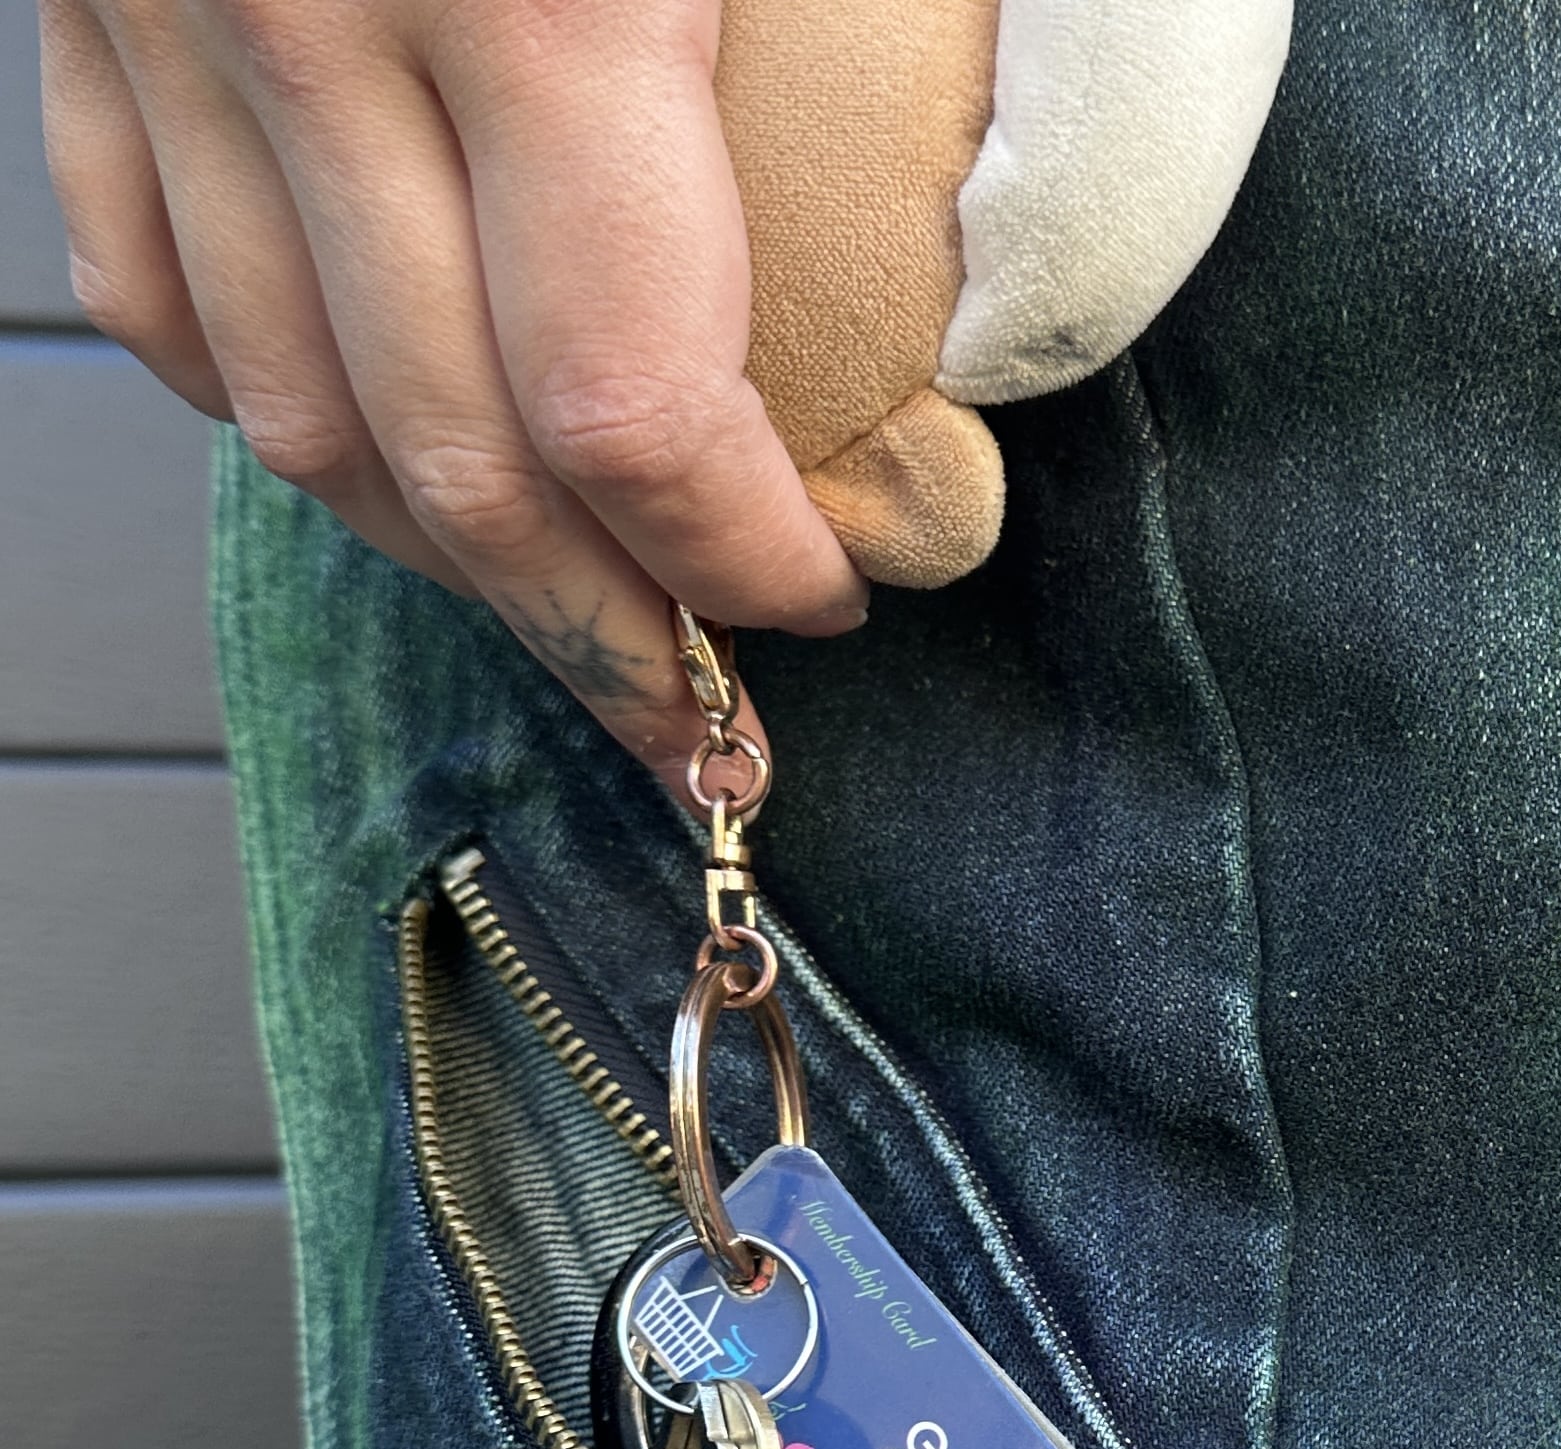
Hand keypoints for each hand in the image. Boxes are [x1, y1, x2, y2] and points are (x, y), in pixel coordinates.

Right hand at [38, 0, 867, 790]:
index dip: (737, 558)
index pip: (630, 415)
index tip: (818, 598)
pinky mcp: (85, 5)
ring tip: (575, 613)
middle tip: (710, 724)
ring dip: (452, 561)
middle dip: (606, 638)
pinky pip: (155, 298)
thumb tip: (935, 280)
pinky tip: (389, 465)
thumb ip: (853, 64)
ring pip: (298, 422)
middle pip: (464, 470)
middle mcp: (321, 20)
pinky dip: (275, 415)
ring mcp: (173, 19)